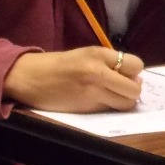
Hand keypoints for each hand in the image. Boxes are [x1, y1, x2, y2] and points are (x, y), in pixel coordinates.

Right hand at [2, 47, 143, 111]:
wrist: (28, 77)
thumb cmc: (58, 65)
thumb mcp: (86, 54)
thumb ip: (110, 63)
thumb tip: (136, 79)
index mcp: (99, 54)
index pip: (136, 65)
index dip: (134, 72)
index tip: (125, 74)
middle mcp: (98, 72)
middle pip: (135, 88)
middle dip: (132, 90)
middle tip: (121, 88)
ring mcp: (93, 92)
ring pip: (126, 103)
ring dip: (123, 101)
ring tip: (112, 96)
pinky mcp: (86, 108)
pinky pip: (110, 110)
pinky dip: (109, 107)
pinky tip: (97, 101)